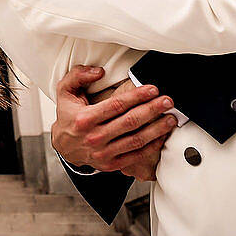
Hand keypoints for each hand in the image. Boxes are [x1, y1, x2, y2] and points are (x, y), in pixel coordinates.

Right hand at [51, 66, 177, 180]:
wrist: (64, 145)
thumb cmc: (68, 115)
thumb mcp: (65, 91)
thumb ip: (78, 75)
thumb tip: (99, 71)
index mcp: (84, 118)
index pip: (116, 105)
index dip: (137, 96)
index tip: (152, 89)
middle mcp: (94, 137)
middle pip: (130, 122)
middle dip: (152, 110)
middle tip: (168, 101)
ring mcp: (103, 153)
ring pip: (136, 140)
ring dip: (157, 129)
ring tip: (171, 119)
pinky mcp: (111, 164)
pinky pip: (136, 155)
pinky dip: (151, 146)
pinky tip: (162, 136)